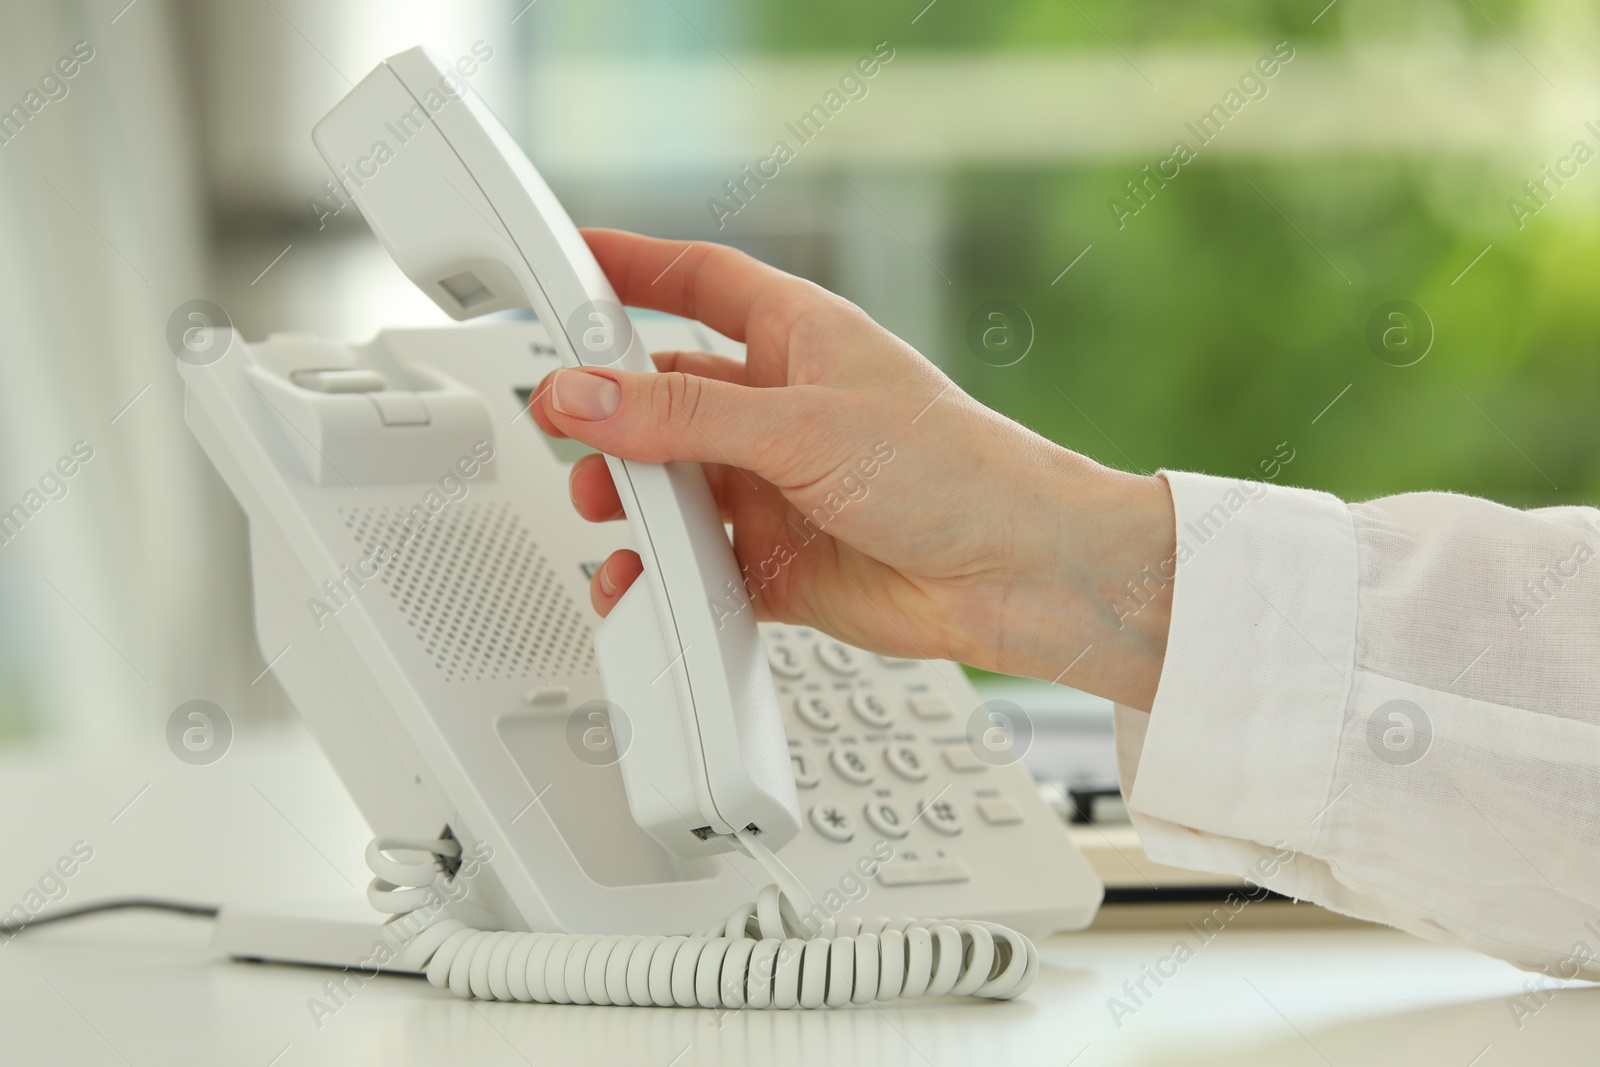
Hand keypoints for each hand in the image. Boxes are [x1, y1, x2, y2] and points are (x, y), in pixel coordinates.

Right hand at [529, 230, 1175, 708]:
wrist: (1022, 577)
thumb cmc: (957, 472)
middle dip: (612, 409)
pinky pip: (699, 565)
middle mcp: (784, 409)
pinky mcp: (782, 560)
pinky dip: (663, 576)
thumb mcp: (803, 425)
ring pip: (676, 484)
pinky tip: (638, 581)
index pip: (698, 282)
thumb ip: (684, 415)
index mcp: (800, 339)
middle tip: (564, 423)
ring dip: (632, 496)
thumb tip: (585, 396)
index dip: (632, 266)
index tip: (567, 260)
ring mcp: (781, 487)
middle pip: (668, 392)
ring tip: (604, 506)